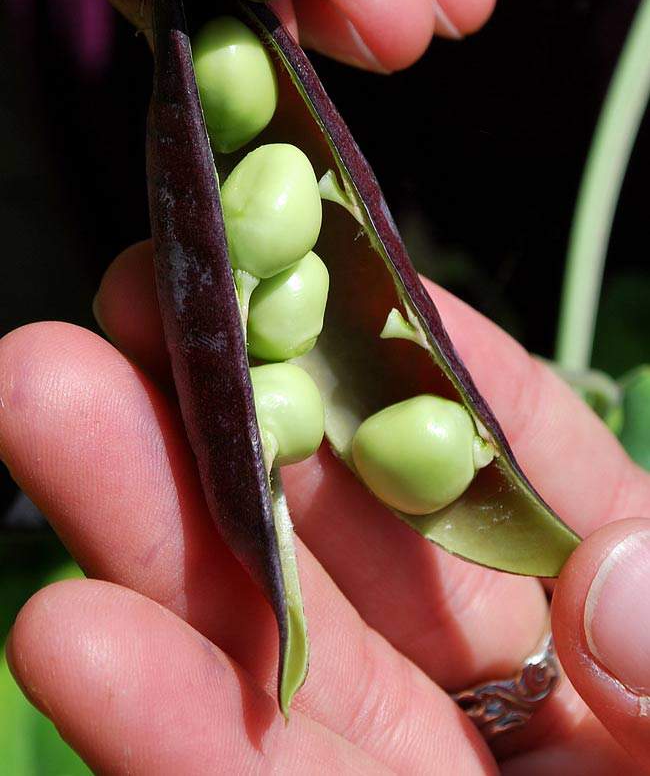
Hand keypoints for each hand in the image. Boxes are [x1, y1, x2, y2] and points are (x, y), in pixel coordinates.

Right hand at [1, 243, 648, 772]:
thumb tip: (608, 576)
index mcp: (612, 609)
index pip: (508, 455)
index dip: (416, 344)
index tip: (322, 243)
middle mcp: (499, 678)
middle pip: (347, 526)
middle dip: (236, 406)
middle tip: (129, 295)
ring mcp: (404, 768)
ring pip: (268, 637)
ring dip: (155, 529)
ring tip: (46, 402)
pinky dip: (164, 720)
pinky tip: (69, 630)